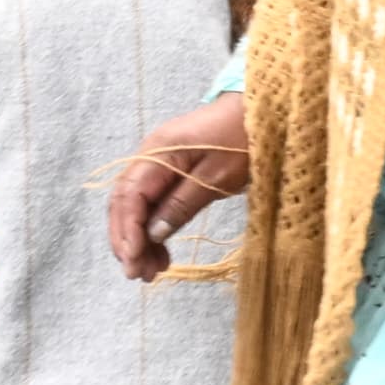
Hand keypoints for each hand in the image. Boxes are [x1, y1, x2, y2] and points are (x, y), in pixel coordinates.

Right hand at [107, 93, 253, 278]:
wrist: (260, 110)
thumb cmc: (243, 139)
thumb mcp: (217, 176)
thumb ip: (182, 203)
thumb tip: (153, 234)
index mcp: (158, 153)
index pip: (129, 196)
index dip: (128, 231)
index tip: (134, 261)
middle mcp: (150, 156)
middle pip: (124, 202)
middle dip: (126, 240)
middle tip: (138, 275)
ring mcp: (158, 163)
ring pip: (134, 205)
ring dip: (138, 238)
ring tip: (151, 271)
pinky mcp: (170, 170)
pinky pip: (151, 202)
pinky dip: (152, 227)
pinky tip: (161, 251)